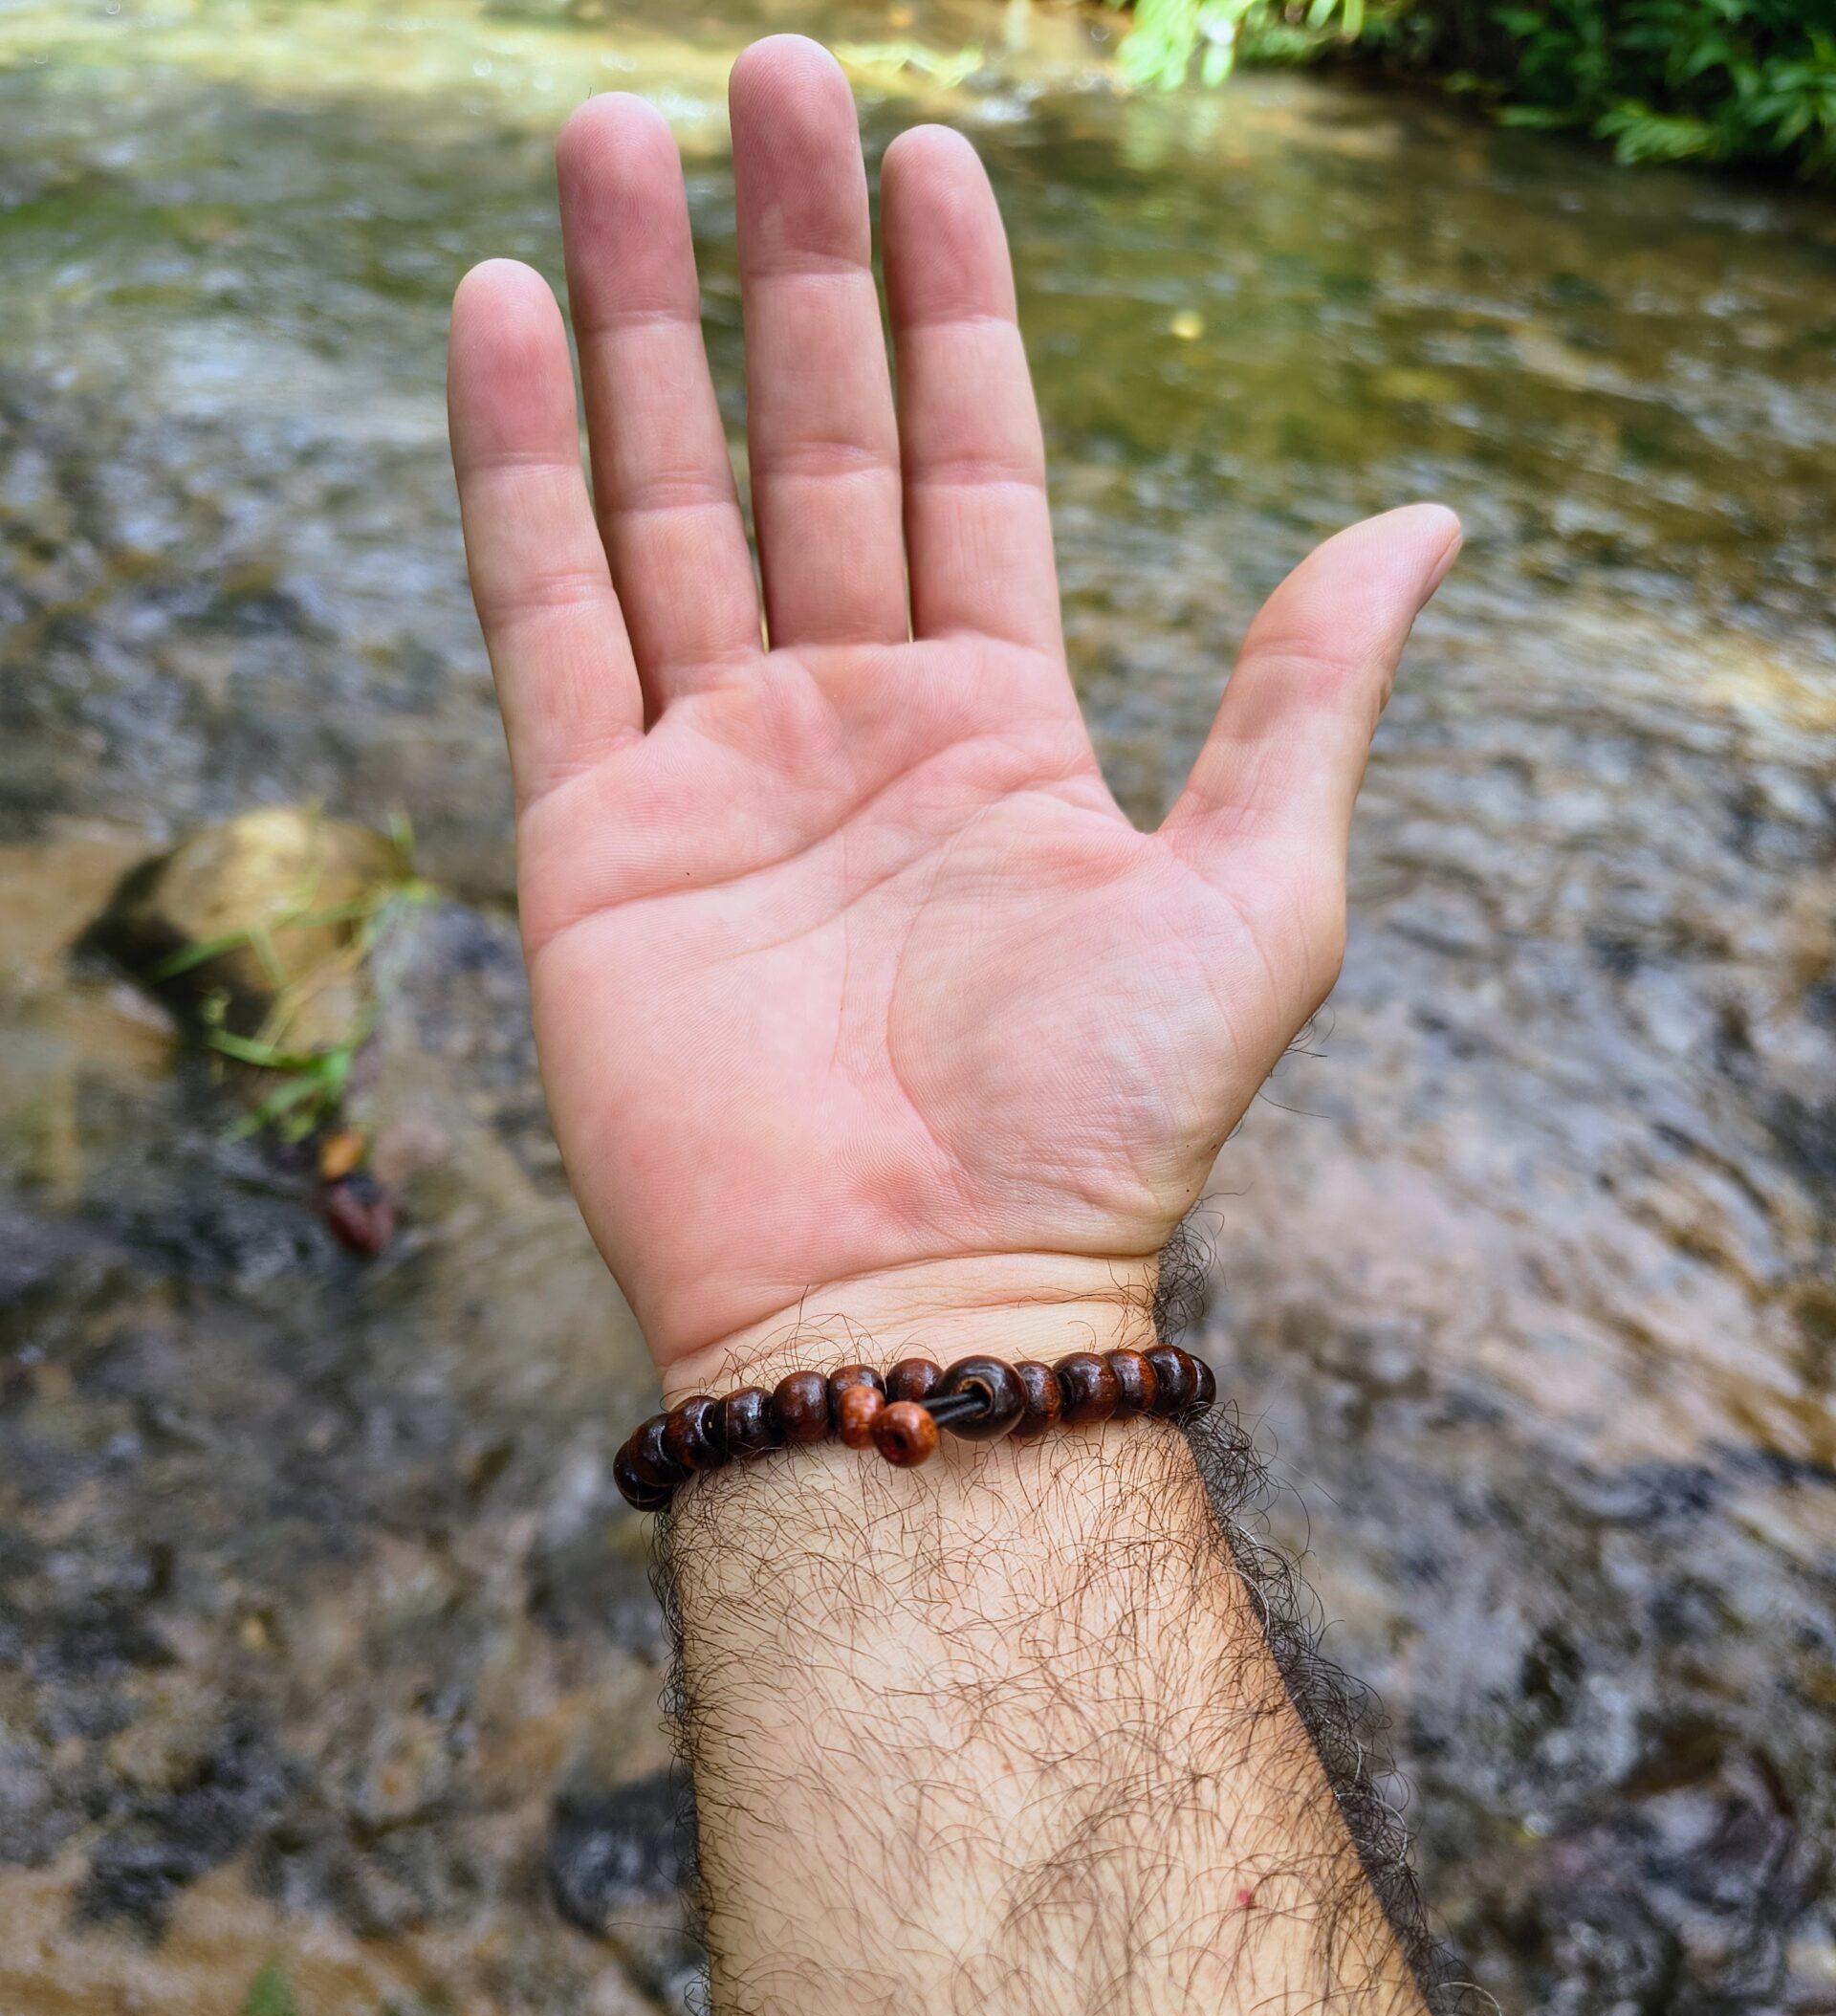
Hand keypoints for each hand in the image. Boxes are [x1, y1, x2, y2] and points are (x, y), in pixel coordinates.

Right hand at [447, 35, 1458, 1384]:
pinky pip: (547, 615)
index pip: (969, 467)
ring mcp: (714, 771)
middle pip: (805, 445)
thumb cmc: (1097, 1127)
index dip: (951, 314)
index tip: (934, 153)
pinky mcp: (595, 834)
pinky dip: (522, 467)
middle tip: (764, 77)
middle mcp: (850, 725)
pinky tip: (509, 314)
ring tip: (614, 137)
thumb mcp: (1258, 895)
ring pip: (665, 496)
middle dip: (782, 263)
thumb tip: (1427, 527)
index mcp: (1000, 726)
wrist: (918, 1300)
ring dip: (640, 319)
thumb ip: (1307, 697)